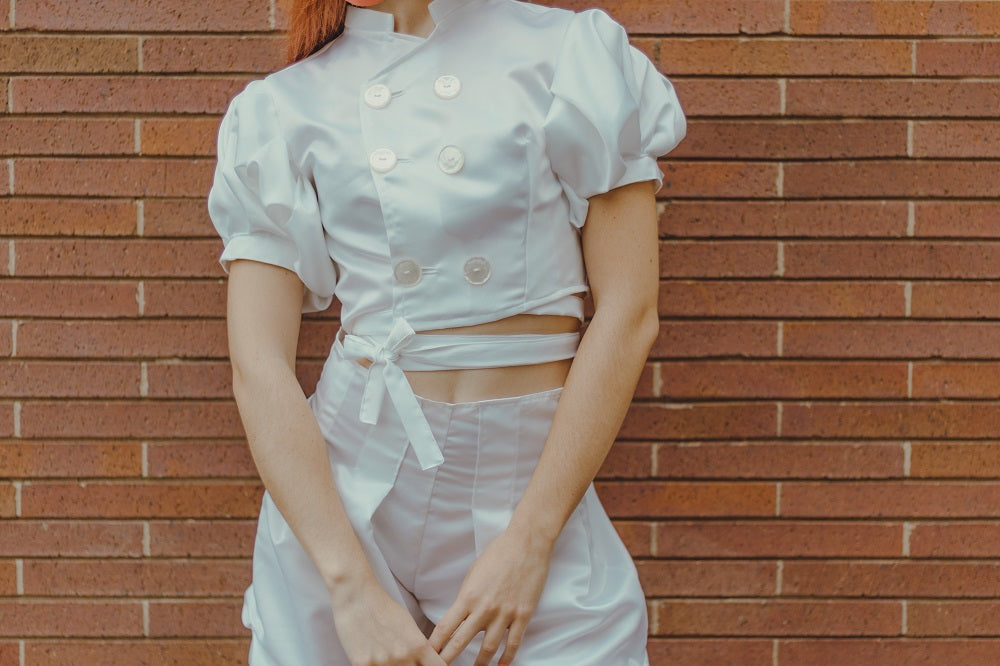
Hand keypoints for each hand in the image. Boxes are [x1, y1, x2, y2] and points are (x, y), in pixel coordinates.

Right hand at [330, 574, 446, 665]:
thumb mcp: (408, 625)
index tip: (426, 665)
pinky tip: (373, 657)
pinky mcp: (362, 665)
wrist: (356, 597)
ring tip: (386, 654)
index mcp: (418, 646)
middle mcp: (403, 657)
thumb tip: (424, 662)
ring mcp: (383, 663)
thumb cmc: (383, 608)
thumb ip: (418, 648)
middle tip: (403, 658)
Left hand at [428, 526, 554, 664]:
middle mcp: (483, 609)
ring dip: (479, 663)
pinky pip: (513, 643)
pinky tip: (501, 665)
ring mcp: (504, 614)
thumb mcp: (474, 573)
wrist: (526, 544)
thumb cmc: (498, 554)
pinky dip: (507, 658)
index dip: (435, 645)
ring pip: (488, 649)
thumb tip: (460, 615)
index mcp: (468, 597)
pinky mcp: (522, 615)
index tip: (427, 654)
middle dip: (448, 659)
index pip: (445, 628)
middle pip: (461, 642)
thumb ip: (467, 596)